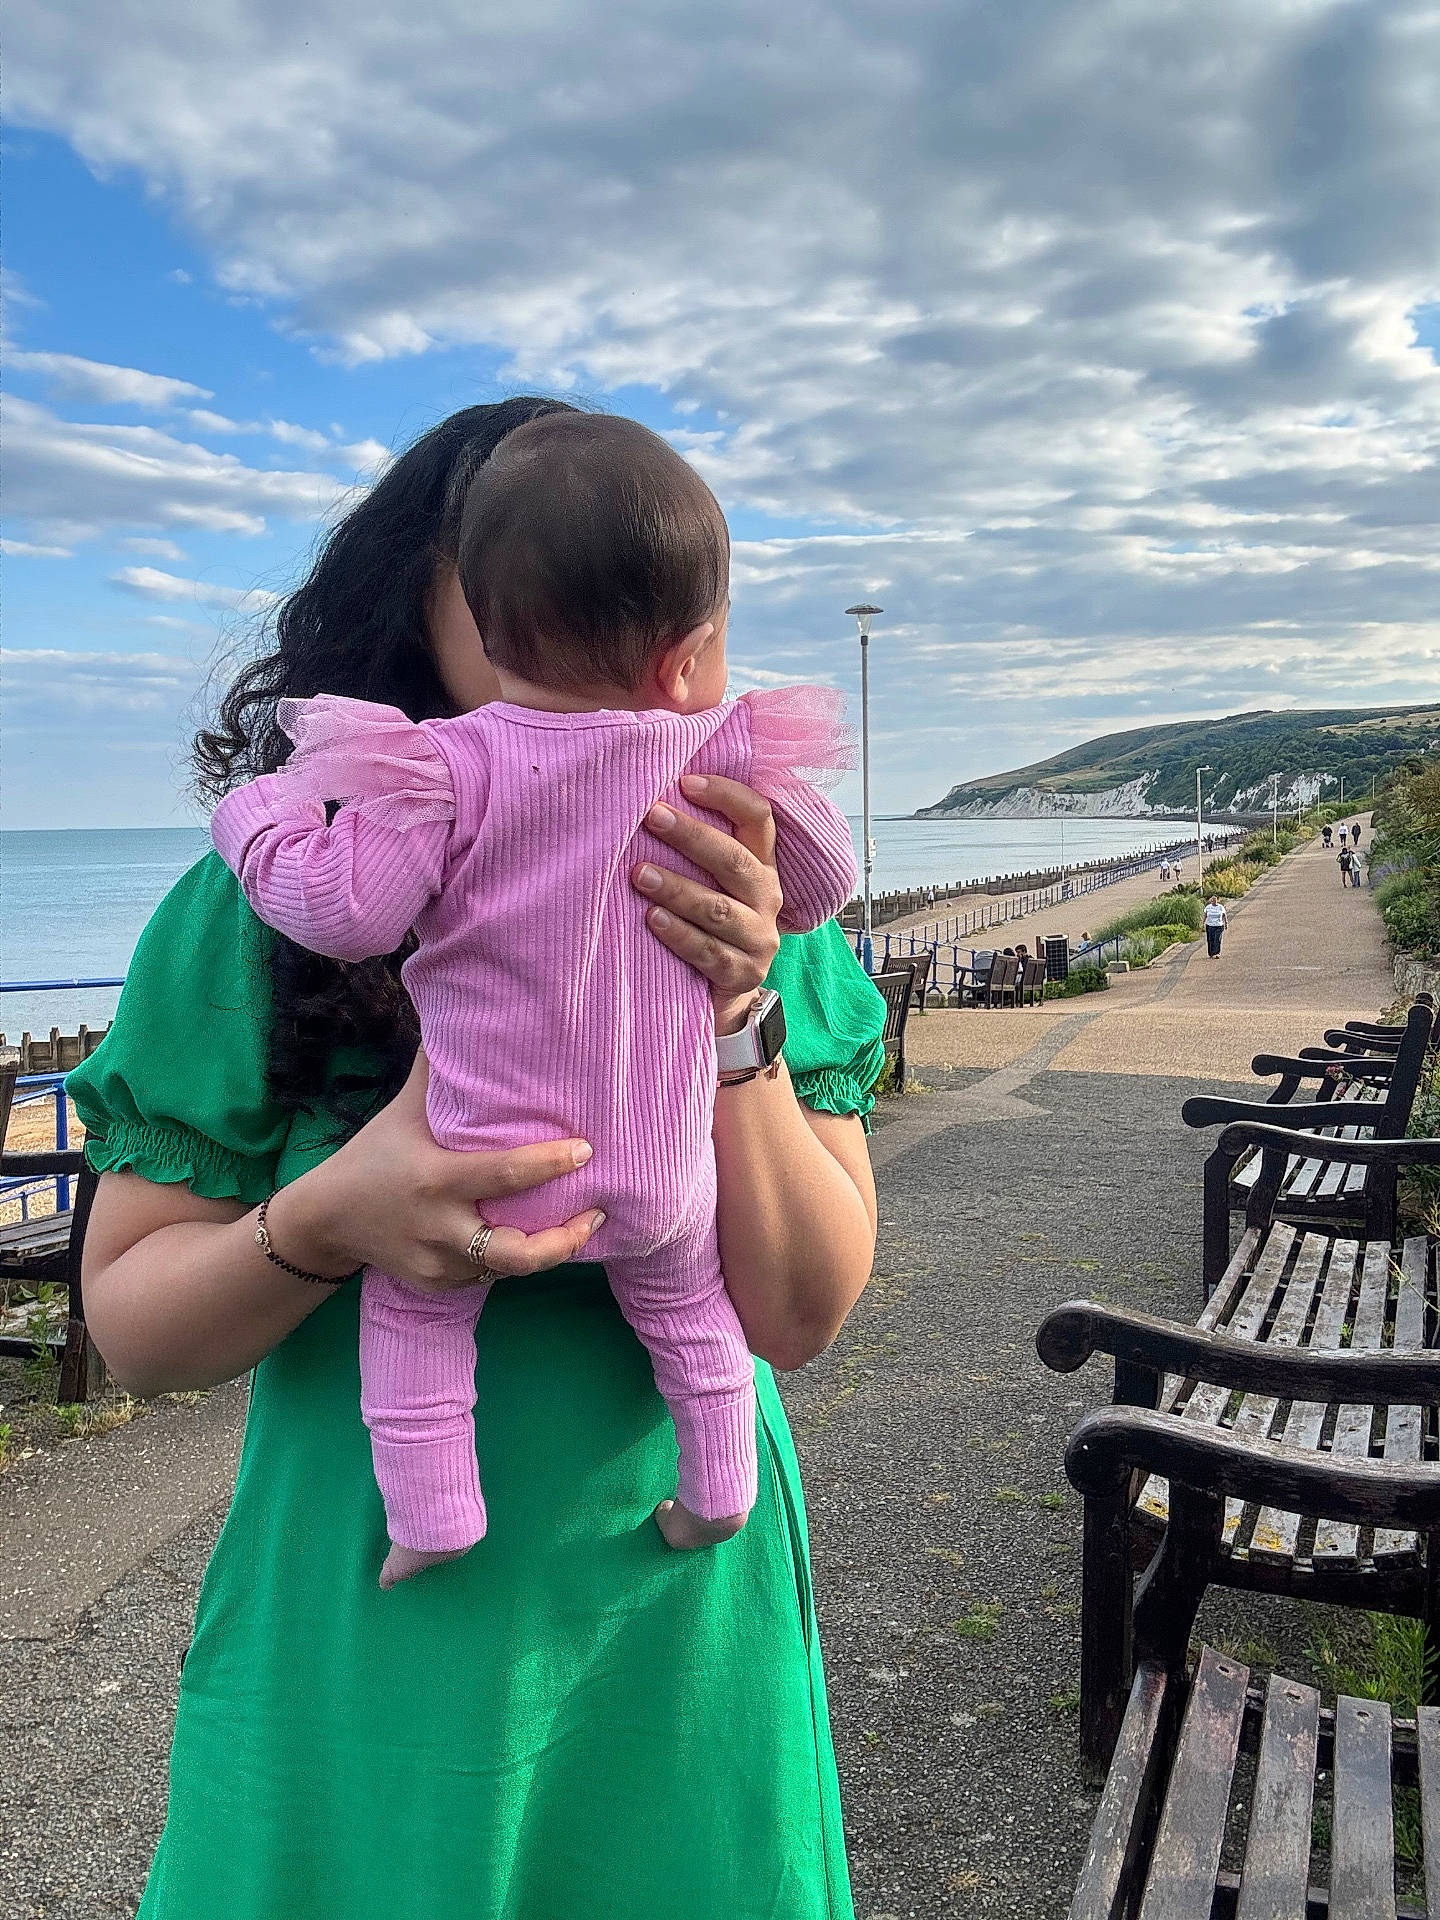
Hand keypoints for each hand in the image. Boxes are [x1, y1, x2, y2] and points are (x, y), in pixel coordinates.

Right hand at [279, 1051, 603, 1295]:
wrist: (326, 1219)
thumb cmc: (374, 1153)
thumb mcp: (404, 1109)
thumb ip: (438, 1069)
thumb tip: (458, 1008)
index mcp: (436, 1180)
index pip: (504, 1176)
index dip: (549, 1166)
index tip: (585, 1150)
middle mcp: (439, 1228)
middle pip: (514, 1252)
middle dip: (563, 1240)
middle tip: (597, 1212)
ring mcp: (438, 1264)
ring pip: (507, 1269)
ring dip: (548, 1251)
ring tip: (582, 1225)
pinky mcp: (436, 1285)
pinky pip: (487, 1278)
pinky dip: (513, 1261)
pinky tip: (537, 1239)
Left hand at [631, 773, 782, 1034]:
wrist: (724, 996)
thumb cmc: (706, 924)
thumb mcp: (711, 883)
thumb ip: (696, 849)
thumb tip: (648, 799)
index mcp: (761, 865)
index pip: (758, 817)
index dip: (727, 795)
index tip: (685, 781)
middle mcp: (767, 897)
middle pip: (735, 861)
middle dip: (692, 836)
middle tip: (652, 816)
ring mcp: (759, 938)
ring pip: (719, 908)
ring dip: (677, 888)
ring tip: (639, 873)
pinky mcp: (743, 973)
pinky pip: (709, 952)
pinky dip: (679, 934)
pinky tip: (652, 919)